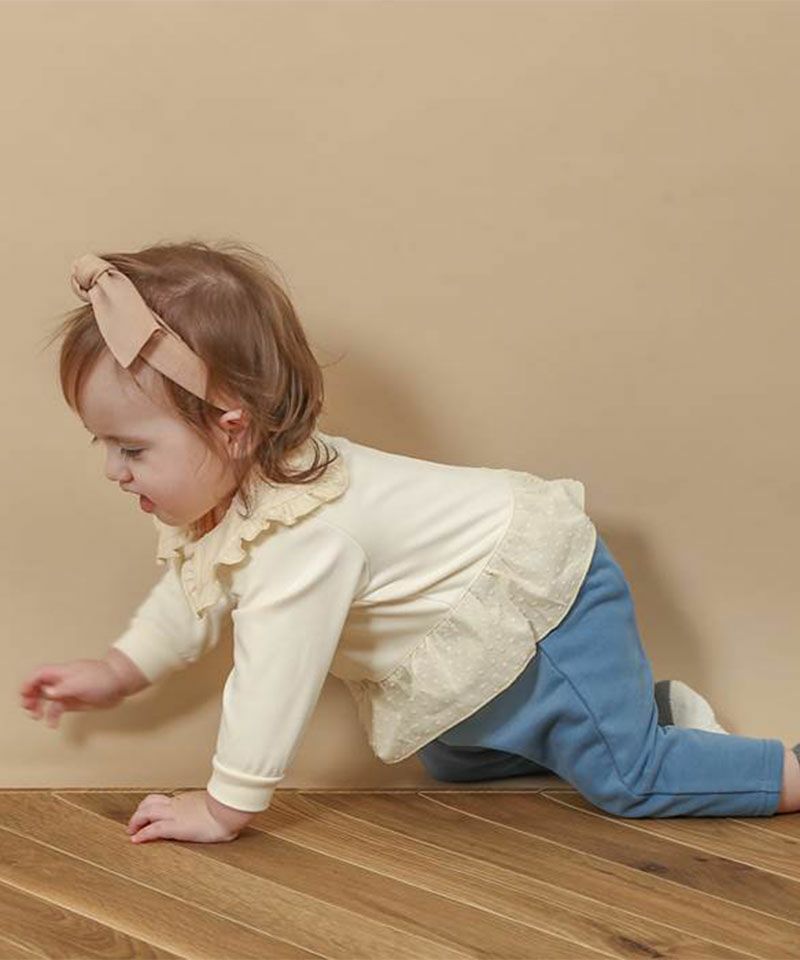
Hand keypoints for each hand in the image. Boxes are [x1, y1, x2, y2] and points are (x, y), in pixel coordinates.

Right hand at [19, 659, 124, 727]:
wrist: (119, 684)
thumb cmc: (102, 679)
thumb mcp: (81, 683)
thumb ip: (63, 688)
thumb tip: (48, 693)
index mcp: (62, 672)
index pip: (39, 674)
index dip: (29, 683)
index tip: (26, 695)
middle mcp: (62, 681)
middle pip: (38, 686)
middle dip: (30, 696)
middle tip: (28, 707)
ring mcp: (67, 692)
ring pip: (46, 699)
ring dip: (38, 707)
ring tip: (36, 716)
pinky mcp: (72, 702)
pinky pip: (57, 709)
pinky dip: (52, 716)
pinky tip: (52, 724)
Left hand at [127, 790, 247, 843]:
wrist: (229, 809)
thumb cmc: (228, 809)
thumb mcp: (217, 806)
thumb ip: (212, 809)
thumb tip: (220, 814)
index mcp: (187, 799)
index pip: (165, 799)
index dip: (153, 805)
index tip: (150, 812)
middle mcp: (178, 804)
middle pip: (150, 802)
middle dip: (139, 812)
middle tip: (135, 822)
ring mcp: (175, 814)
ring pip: (146, 812)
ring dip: (135, 821)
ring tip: (131, 831)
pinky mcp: (175, 827)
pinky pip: (153, 829)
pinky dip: (142, 834)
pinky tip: (136, 840)